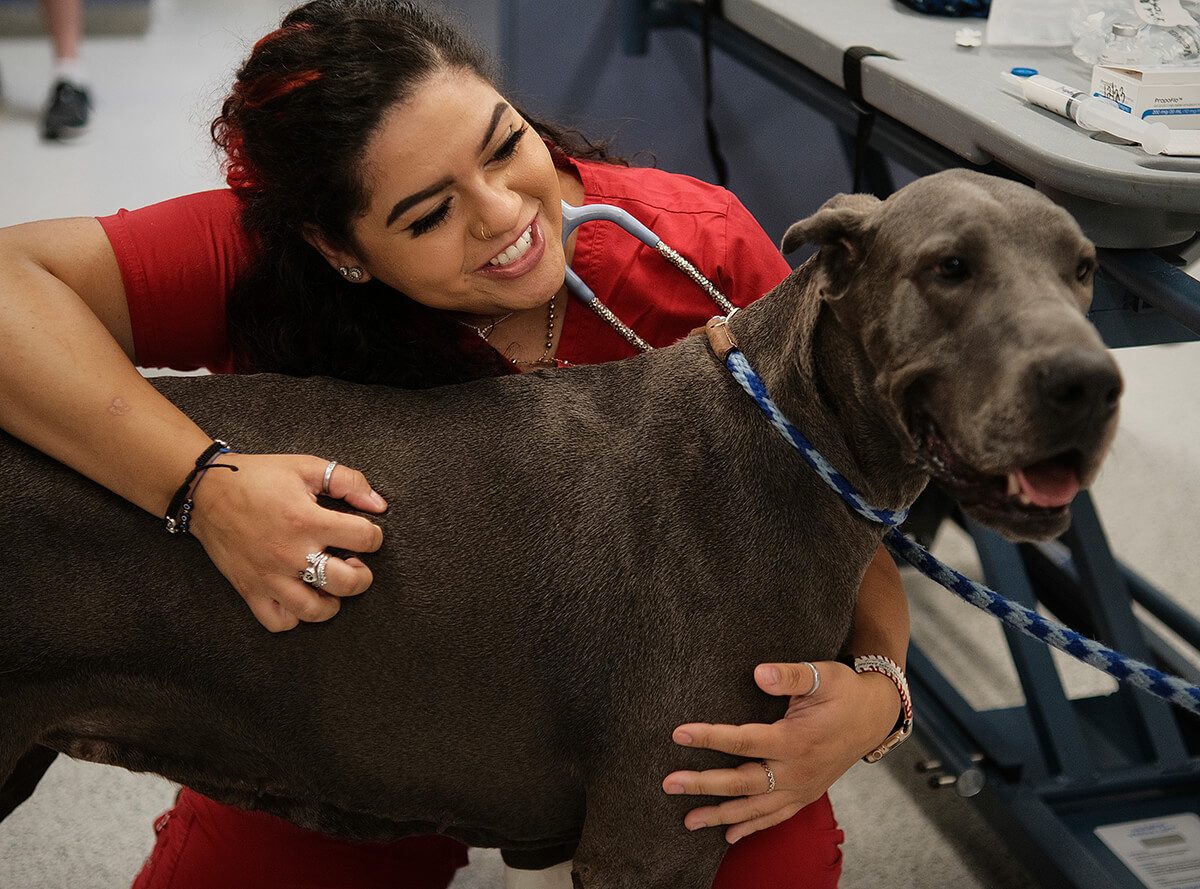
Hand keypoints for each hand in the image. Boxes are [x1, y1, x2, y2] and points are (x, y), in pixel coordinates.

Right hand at [189, 453, 386, 631]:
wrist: (205, 491)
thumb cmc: (257, 477)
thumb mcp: (306, 467)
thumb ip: (348, 482)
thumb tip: (378, 505)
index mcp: (307, 520)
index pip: (363, 538)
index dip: (374, 536)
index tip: (366, 534)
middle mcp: (291, 553)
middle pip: (346, 582)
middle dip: (362, 576)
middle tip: (354, 564)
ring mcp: (270, 577)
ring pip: (315, 610)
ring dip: (332, 602)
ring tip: (330, 585)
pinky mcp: (250, 590)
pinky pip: (279, 622)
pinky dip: (294, 617)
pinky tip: (300, 597)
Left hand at [662, 660, 899, 843]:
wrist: (876, 717)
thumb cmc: (845, 691)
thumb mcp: (823, 675)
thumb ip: (790, 676)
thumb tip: (759, 673)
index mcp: (795, 740)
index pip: (743, 741)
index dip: (709, 737)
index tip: (678, 734)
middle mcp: (796, 770)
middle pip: (742, 782)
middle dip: (703, 784)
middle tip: (669, 783)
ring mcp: (802, 787)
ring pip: (755, 808)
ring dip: (720, 815)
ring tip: (687, 821)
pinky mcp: (807, 795)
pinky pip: (776, 817)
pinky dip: (752, 827)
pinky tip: (728, 837)